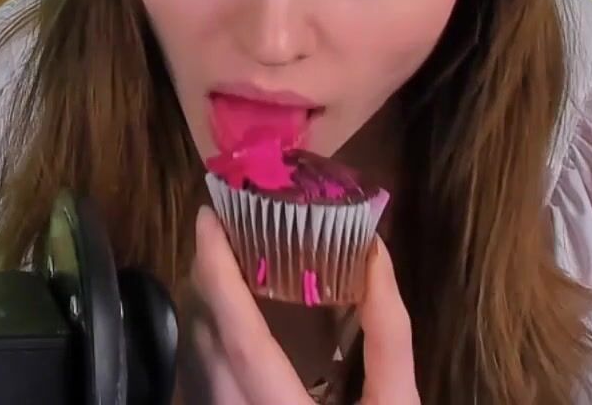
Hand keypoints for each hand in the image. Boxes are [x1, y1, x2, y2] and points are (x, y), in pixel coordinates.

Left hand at [182, 205, 418, 404]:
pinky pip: (211, 374)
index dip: (217, 271)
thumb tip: (376, 257)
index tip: (207, 217)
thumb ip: (388, 335)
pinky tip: (241, 317)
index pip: (236, 332)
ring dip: (212, 305)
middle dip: (210, 276)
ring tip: (235, 259)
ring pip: (203, 355)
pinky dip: (220, 337)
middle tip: (226, 226)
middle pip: (208, 337)